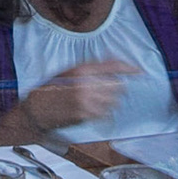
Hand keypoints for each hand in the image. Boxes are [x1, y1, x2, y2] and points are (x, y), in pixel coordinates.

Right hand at [20, 60, 136, 132]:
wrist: (38, 109)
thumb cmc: (52, 88)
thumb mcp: (69, 71)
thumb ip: (90, 67)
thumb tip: (111, 62)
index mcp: (82, 70)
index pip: (112, 66)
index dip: (128, 68)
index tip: (139, 71)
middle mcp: (86, 85)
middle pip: (117, 85)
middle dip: (117, 87)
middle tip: (111, 88)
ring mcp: (87, 102)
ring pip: (113, 101)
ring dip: (112, 100)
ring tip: (99, 99)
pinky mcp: (86, 116)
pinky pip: (105, 114)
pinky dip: (105, 112)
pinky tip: (96, 109)